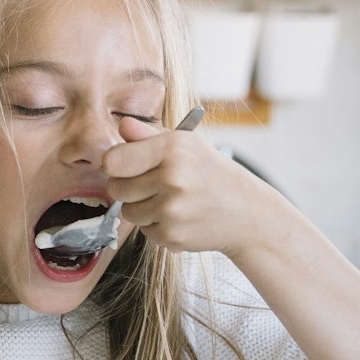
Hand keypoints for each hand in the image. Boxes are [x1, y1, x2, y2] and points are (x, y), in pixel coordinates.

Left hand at [103, 115, 289, 257]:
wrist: (246, 211)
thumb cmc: (211, 173)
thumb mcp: (186, 145)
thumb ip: (148, 136)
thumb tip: (122, 125)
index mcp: (172, 148)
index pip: (113, 160)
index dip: (116, 164)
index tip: (126, 166)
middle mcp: (172, 177)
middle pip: (116, 188)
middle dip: (128, 187)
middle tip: (152, 184)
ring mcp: (172, 209)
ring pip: (128, 212)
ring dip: (142, 208)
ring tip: (170, 201)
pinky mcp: (172, 235)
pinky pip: (144, 231)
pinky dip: (157, 226)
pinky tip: (179, 217)